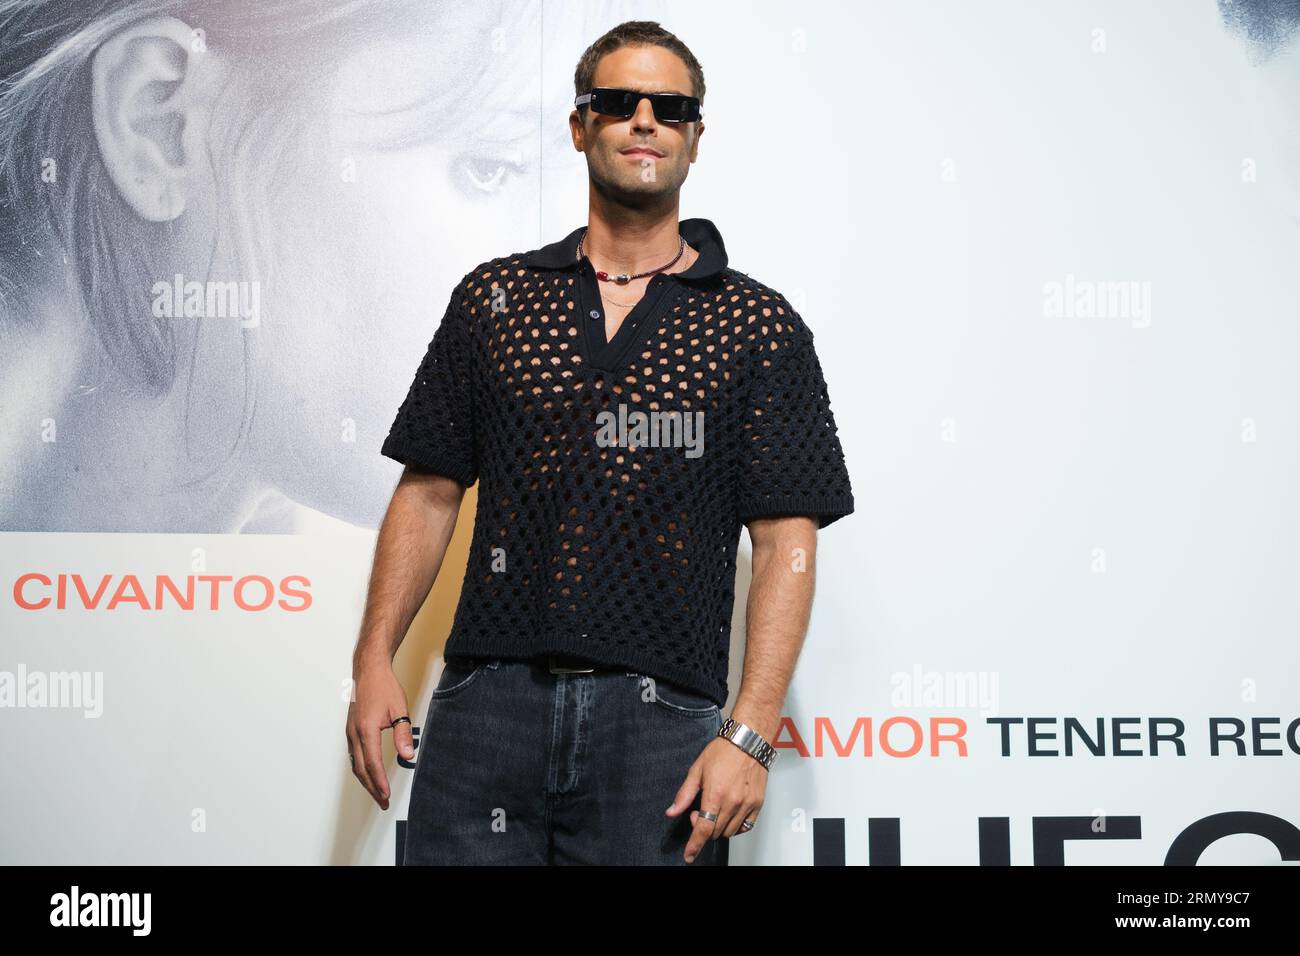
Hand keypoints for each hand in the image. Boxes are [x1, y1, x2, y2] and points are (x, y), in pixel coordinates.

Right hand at [346, 664, 412, 809]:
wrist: (368, 671)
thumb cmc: (384, 687)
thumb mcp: (399, 709)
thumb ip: (403, 733)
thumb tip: (408, 755)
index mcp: (366, 730)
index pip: (372, 763)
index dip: (379, 782)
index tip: (386, 795)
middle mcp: (354, 734)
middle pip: (361, 769)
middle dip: (372, 788)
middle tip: (382, 802)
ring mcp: (350, 732)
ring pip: (355, 763)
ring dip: (366, 780)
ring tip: (377, 793)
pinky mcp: (351, 730)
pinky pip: (354, 755)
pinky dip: (361, 769)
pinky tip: (369, 774)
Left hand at [665, 737, 766, 862]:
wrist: (748, 741)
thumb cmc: (723, 751)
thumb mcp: (697, 770)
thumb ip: (684, 794)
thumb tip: (672, 812)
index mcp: (715, 794)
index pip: (703, 829)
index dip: (694, 845)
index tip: (689, 855)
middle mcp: (733, 802)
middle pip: (716, 832)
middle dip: (704, 828)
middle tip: (700, 812)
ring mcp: (747, 804)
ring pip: (730, 832)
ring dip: (719, 828)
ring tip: (715, 810)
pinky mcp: (758, 803)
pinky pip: (746, 826)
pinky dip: (735, 827)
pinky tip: (729, 815)